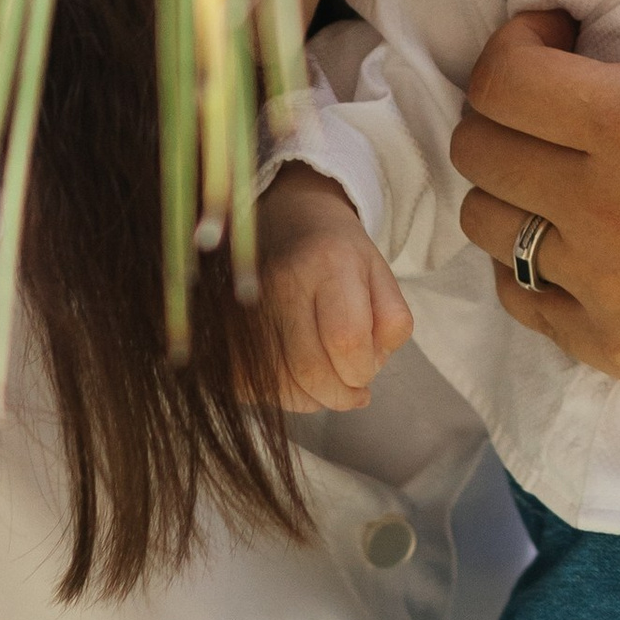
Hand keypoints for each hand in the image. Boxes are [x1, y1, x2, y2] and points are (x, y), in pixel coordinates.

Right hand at [259, 170, 415, 411]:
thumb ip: (391, 324)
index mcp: (330, 263)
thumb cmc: (341, 256)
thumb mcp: (382, 276)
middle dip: (340, 393)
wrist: (287, 222)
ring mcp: (249, 305)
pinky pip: (258, 385)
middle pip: (310, 369)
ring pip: (282, 384)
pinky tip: (300, 376)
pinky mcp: (229, 329)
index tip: (366, 366)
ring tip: (328, 379)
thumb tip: (365, 372)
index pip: (346, 339)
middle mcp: (283, 283)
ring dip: (313, 397)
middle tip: (352, 388)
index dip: (362, 369)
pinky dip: (285, 393)